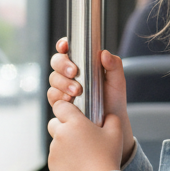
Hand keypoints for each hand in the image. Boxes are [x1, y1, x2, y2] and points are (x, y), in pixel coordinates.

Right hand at [48, 38, 135, 166]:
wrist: (110, 125)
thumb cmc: (114, 100)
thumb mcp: (117, 82)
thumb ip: (114, 65)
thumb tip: (104, 53)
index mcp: (84, 64)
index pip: (70, 50)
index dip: (64, 45)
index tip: (64, 47)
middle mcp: (72, 74)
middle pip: (57, 62)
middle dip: (63, 65)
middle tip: (74, 72)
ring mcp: (64, 88)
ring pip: (53, 78)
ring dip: (62, 83)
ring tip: (76, 91)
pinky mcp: (60, 102)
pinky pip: (52, 95)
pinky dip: (59, 96)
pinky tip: (69, 100)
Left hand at [48, 99, 123, 170]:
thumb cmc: (108, 157)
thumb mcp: (116, 133)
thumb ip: (111, 118)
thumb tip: (107, 115)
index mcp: (75, 123)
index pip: (60, 106)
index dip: (66, 109)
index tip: (73, 114)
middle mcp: (61, 134)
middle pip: (54, 123)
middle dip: (63, 126)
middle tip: (78, 135)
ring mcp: (54, 149)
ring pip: (55, 141)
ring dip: (65, 144)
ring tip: (82, 154)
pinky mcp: (52, 163)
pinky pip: (55, 156)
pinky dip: (63, 158)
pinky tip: (78, 164)